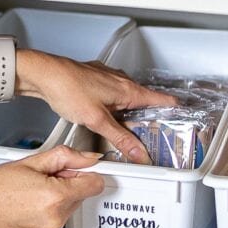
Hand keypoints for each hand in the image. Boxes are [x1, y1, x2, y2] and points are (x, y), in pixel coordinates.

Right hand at [0, 146, 103, 227]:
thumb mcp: (29, 162)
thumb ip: (66, 157)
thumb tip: (88, 159)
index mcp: (55, 197)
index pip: (95, 185)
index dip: (86, 175)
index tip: (76, 172)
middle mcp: (54, 221)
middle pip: (77, 199)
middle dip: (64, 189)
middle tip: (37, 183)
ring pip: (63, 215)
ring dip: (52, 205)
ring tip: (25, 199)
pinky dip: (41, 221)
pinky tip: (22, 213)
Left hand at [16, 50, 170, 163]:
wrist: (45, 75)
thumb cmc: (68, 88)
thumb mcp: (97, 120)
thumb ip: (120, 139)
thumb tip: (138, 153)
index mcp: (128, 89)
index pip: (162, 100)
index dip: (174, 112)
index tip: (182, 123)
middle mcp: (121, 81)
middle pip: (146, 102)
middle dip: (150, 119)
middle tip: (154, 137)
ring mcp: (109, 79)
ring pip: (129, 99)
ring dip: (132, 114)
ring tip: (131, 132)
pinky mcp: (96, 81)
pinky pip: (114, 96)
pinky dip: (116, 108)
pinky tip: (107, 117)